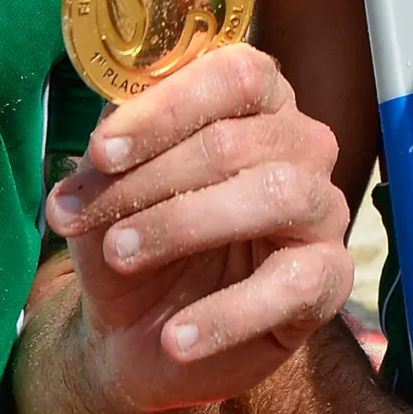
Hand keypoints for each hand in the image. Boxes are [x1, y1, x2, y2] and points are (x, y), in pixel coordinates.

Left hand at [43, 43, 352, 412]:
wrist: (138, 336)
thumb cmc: (130, 238)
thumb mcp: (103, 193)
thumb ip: (108, 157)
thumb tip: (102, 140)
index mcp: (254, 102)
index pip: (234, 75)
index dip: (166, 108)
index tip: (101, 151)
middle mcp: (301, 144)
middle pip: (237, 140)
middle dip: (149, 180)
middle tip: (82, 217)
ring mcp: (323, 209)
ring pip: (273, 196)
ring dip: (183, 225)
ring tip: (121, 256)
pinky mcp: (330, 278)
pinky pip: (292, 285)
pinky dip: (226, 315)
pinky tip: (176, 338)